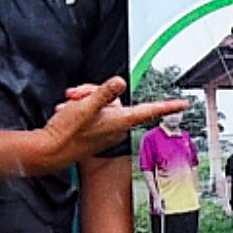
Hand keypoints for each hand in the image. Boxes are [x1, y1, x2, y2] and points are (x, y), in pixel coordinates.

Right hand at [19, 79, 190, 174]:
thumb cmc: (67, 132)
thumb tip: (120, 82)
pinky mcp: (96, 133)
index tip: (184, 104)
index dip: (168, 106)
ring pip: (101, 103)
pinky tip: (69, 113)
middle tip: (76, 96)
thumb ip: (104, 93)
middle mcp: (117, 127)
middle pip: (115, 98)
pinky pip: (93, 113)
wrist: (49, 150)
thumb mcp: (86, 105)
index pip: (150, 110)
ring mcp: (106, 131)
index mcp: (120, 121)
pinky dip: (80, 109)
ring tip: (70, 106)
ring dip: (84, 100)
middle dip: (94, 92)